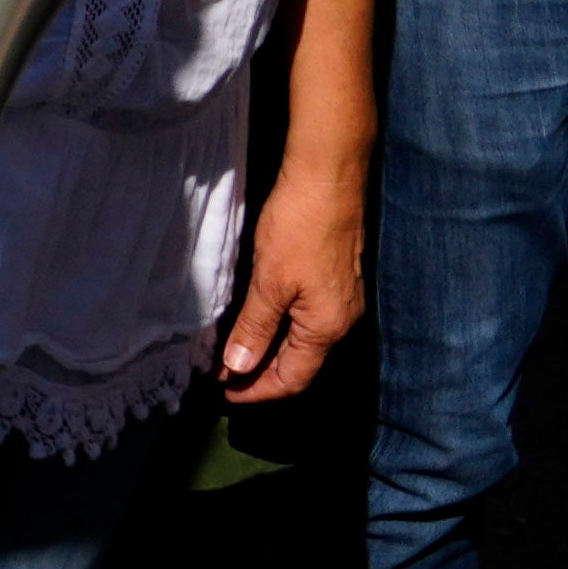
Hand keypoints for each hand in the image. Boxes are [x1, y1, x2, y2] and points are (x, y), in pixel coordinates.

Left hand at [220, 135, 367, 400]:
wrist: (329, 178)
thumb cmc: (298, 227)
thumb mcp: (269, 281)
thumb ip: (256, 328)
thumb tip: (239, 367)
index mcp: (327, 328)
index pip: (293, 378)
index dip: (258, 390)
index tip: (225, 390)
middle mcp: (342, 321)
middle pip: (301, 365)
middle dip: (262, 375)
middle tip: (224, 375)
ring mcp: (343, 301)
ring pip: (304, 343)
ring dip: (271, 352)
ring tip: (235, 354)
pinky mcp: (338, 281)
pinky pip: (308, 322)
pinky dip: (281, 331)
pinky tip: (260, 323)